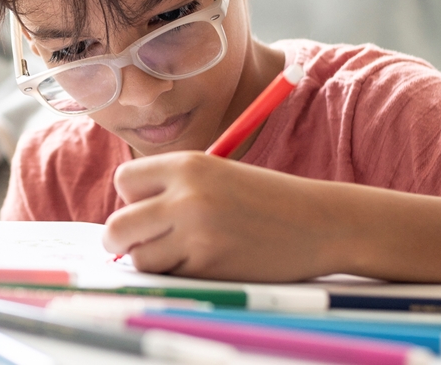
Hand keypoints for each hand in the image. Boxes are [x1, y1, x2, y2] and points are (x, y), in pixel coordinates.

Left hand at [104, 152, 342, 281]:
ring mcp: (197, 234)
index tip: (146, 208)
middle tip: (132, 243)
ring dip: (152, 259)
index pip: (125, 182)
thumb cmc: (265, 199)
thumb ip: (170, 190)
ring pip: (140, 257)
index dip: (131, 198)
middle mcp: (187, 197)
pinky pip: (170, 275)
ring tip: (182, 251)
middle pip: (118, 226)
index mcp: (188, 165)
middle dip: (120, 239)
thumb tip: (120, 224)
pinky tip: (208, 261)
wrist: (322, 223)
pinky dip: (180, 273)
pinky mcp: (210, 267)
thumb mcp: (216, 175)